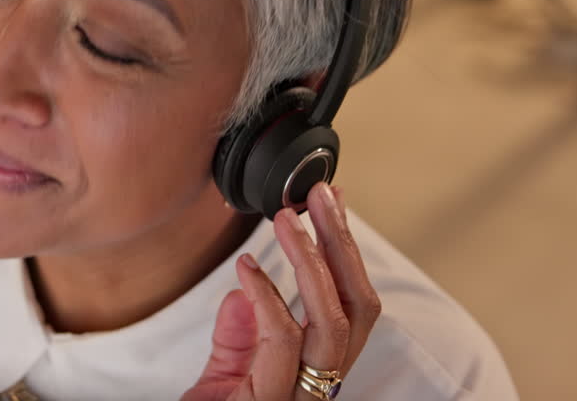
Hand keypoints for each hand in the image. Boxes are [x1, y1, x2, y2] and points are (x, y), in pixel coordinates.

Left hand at [181, 183, 378, 400]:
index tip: (331, 206)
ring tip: (285, 220)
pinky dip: (268, 301)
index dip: (347, 255)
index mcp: (313, 380)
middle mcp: (318, 391)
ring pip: (333, 325)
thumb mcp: (218, 384)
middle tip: (320, 194)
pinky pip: (281, 348)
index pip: (351, 310)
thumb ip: (237, 340)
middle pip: (357, 310)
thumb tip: (245, 288)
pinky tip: (247, 270)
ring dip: (312, 264)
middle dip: (343, 246)